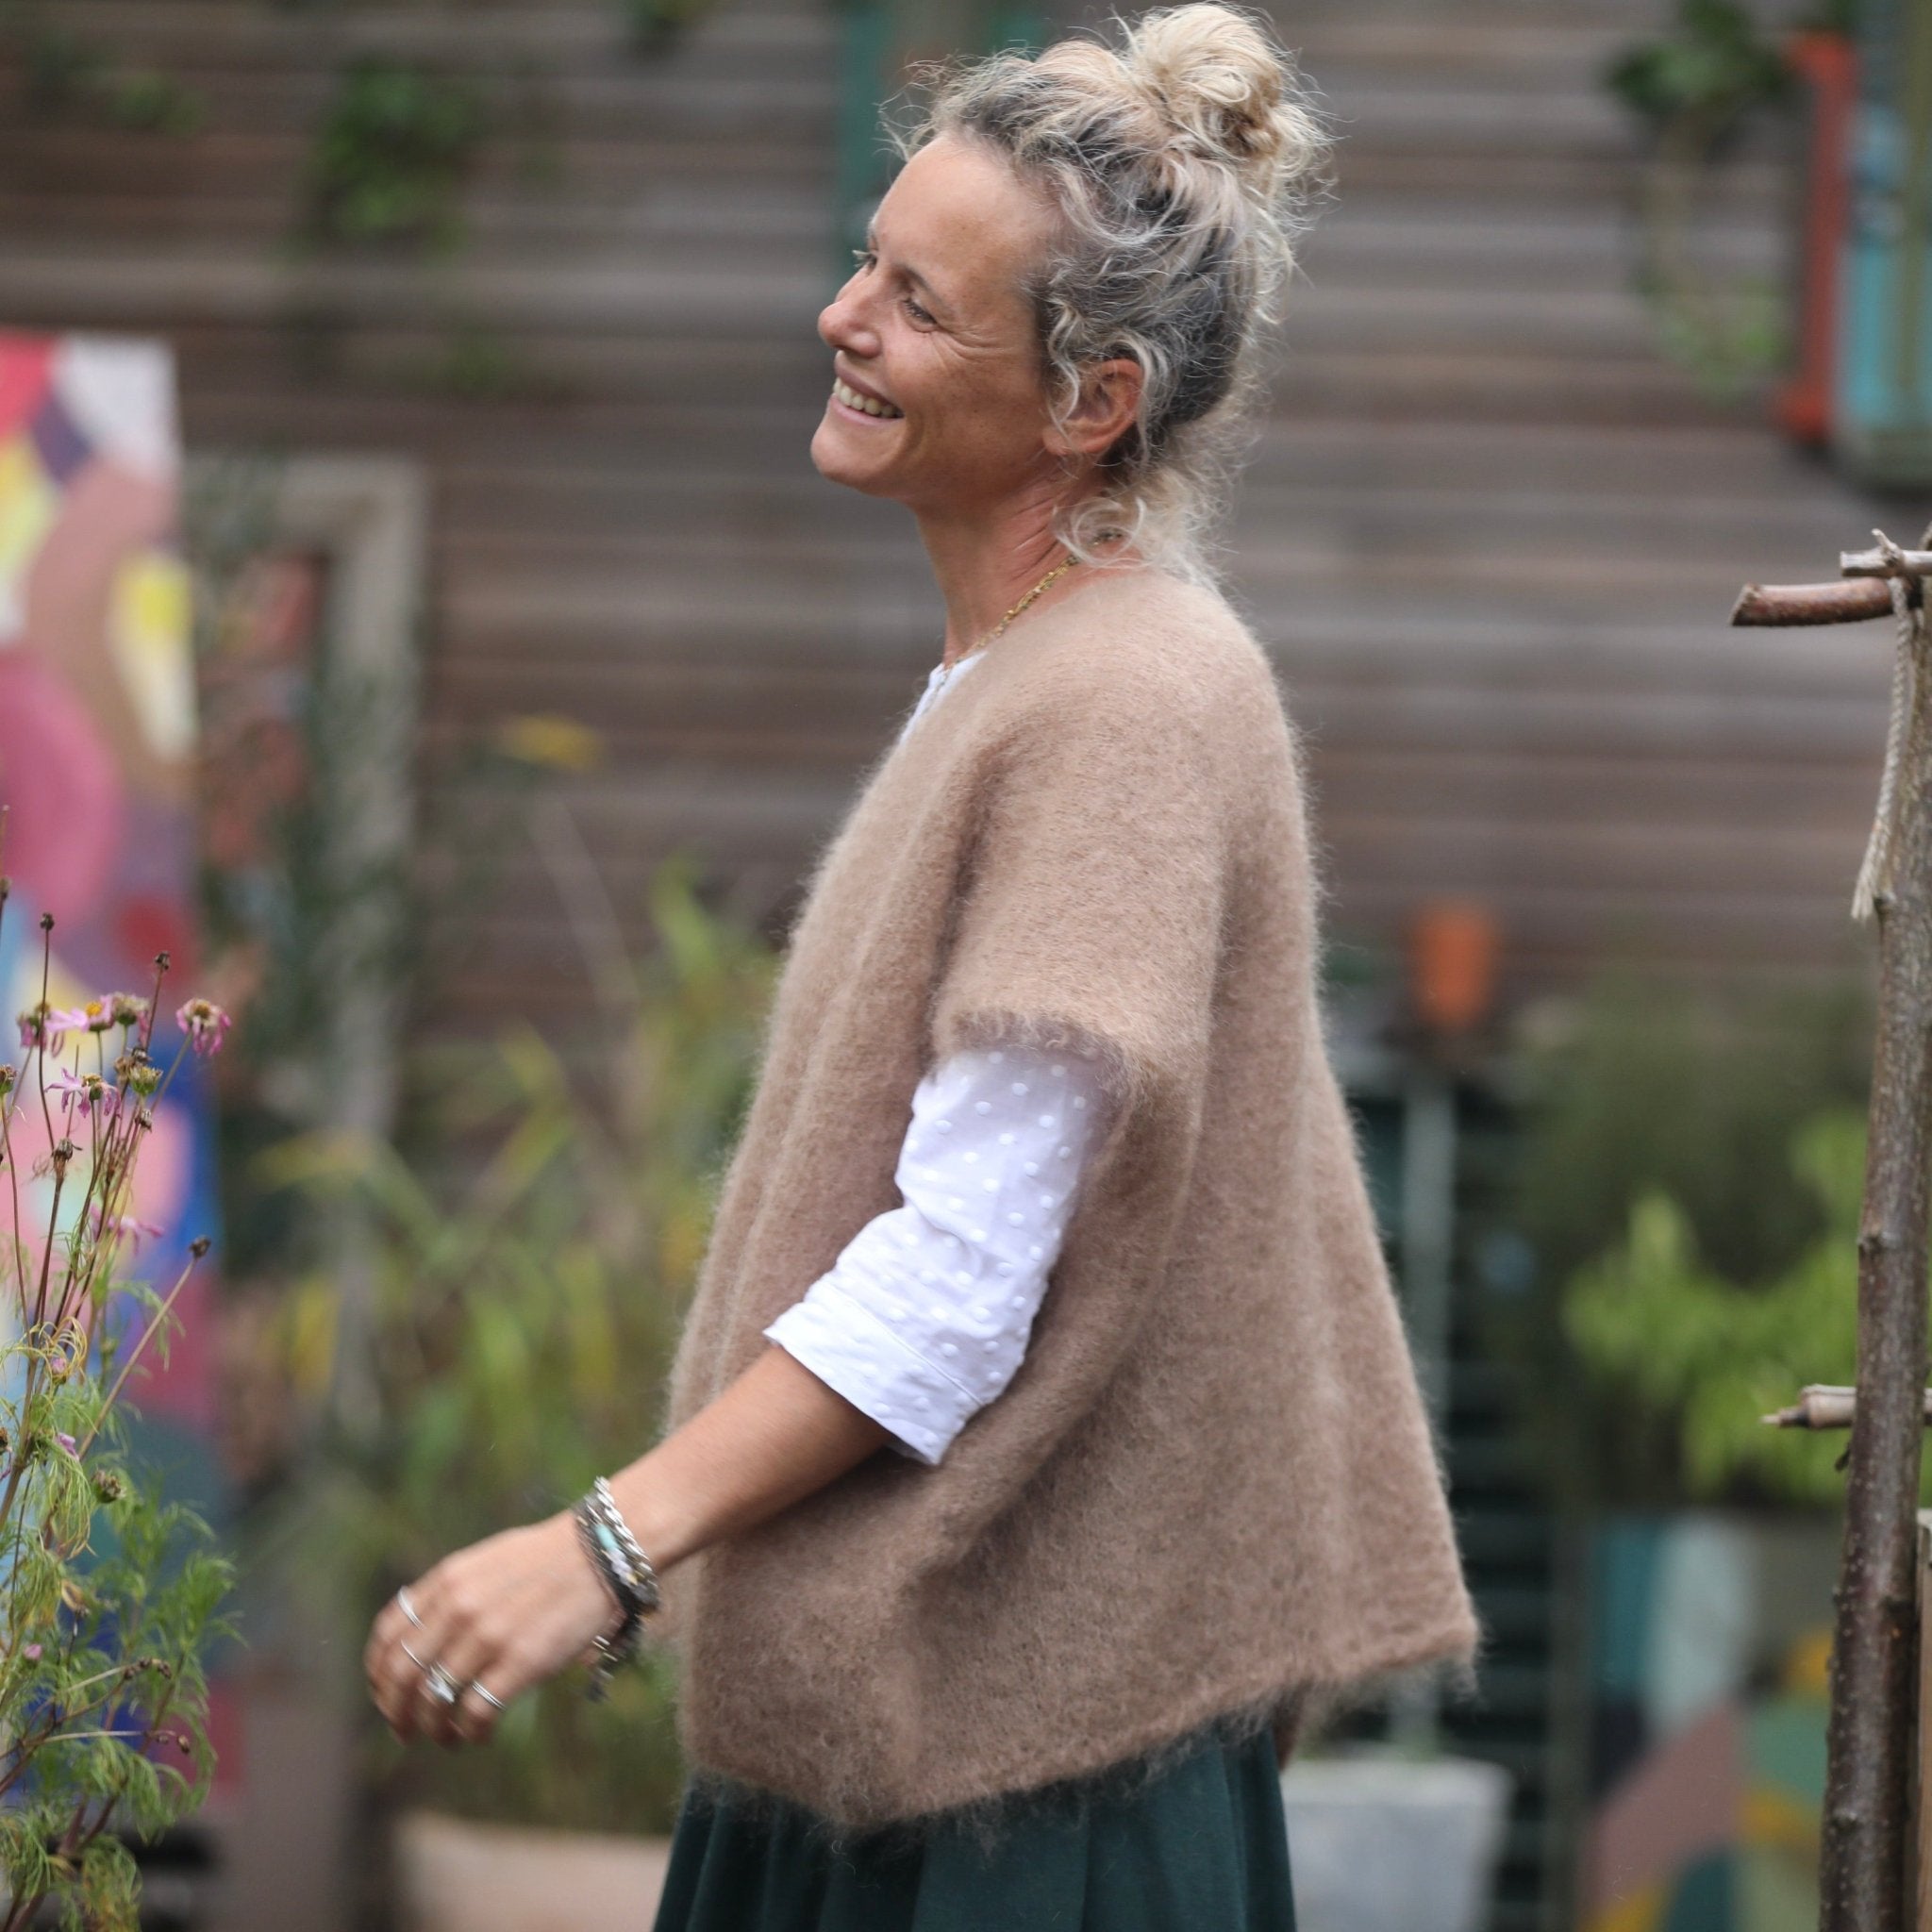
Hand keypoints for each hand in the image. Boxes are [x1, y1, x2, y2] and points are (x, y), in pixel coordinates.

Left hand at [364, 1512, 624, 1748]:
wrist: (601, 1552)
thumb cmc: (545, 1559)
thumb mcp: (485, 1561)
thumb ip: (449, 1593)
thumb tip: (416, 1637)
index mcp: (447, 1580)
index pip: (388, 1635)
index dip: (378, 1674)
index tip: (386, 1694)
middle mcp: (459, 1608)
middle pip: (403, 1675)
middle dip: (397, 1711)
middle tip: (405, 1730)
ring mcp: (489, 1636)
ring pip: (435, 1701)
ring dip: (433, 1729)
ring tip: (445, 1737)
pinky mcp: (521, 1662)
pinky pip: (476, 1712)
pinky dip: (470, 1733)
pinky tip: (478, 1735)